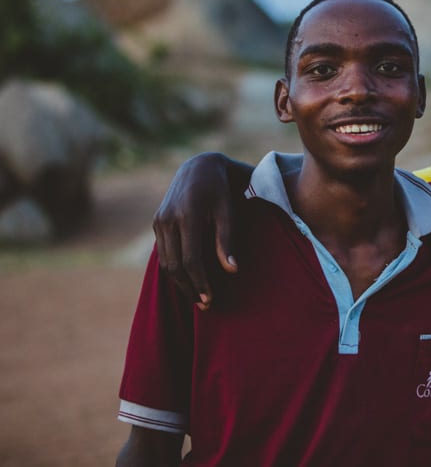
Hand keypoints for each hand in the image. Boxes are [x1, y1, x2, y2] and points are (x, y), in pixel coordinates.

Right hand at [152, 152, 246, 308]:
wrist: (199, 166)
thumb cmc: (221, 189)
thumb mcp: (228, 210)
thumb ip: (227, 240)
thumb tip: (232, 271)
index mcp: (187, 215)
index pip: (190, 260)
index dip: (200, 282)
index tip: (210, 299)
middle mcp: (167, 219)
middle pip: (174, 265)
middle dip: (189, 288)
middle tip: (205, 305)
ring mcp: (158, 221)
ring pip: (165, 262)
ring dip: (180, 282)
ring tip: (197, 297)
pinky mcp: (156, 222)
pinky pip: (163, 253)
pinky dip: (174, 269)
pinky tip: (187, 279)